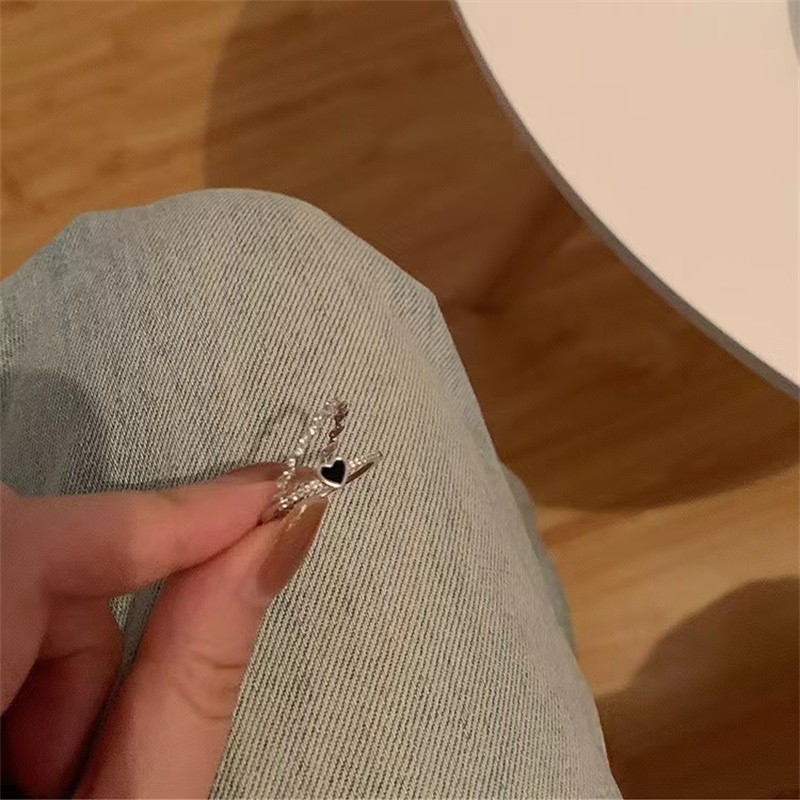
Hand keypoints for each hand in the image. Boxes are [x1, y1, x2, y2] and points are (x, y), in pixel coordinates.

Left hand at [0, 467, 326, 796]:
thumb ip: (191, 681)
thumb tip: (266, 550)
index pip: (35, 550)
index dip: (165, 516)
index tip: (266, 496)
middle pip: (16, 556)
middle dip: (82, 636)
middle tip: (76, 759)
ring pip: (3, 578)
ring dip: (46, 661)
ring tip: (37, 780)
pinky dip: (19, 665)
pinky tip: (10, 750)